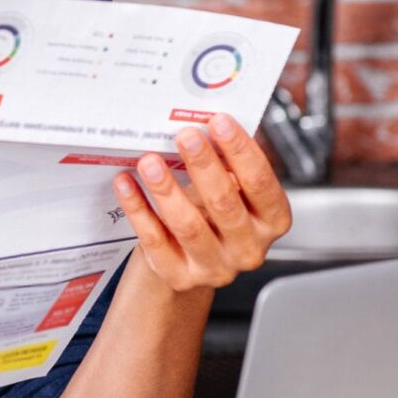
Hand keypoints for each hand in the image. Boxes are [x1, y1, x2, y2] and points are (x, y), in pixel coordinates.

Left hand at [112, 114, 292, 297]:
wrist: (191, 258)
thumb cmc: (215, 212)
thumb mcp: (231, 189)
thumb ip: (227, 164)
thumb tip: (205, 125)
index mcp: (271, 220)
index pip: (261, 183)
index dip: (241, 151)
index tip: (220, 122)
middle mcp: (248, 248)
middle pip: (225, 204)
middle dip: (204, 166)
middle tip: (185, 136)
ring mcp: (215, 267)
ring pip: (189, 225)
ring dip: (167, 189)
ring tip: (150, 161)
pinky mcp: (179, 276)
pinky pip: (155, 240)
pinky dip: (138, 209)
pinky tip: (126, 184)